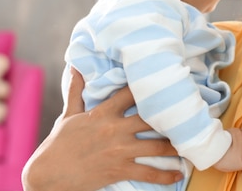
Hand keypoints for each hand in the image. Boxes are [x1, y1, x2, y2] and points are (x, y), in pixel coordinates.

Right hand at [22, 69, 180, 190]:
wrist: (47, 175)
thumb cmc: (58, 144)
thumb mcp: (68, 115)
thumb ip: (77, 91)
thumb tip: (75, 66)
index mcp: (104, 113)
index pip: (132, 93)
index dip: (151, 85)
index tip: (171, 78)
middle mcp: (115, 128)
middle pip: (152, 118)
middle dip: (173, 116)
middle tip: (193, 114)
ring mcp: (119, 150)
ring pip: (157, 146)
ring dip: (178, 145)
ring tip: (194, 143)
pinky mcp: (119, 169)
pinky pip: (148, 172)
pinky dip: (166, 174)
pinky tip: (179, 174)